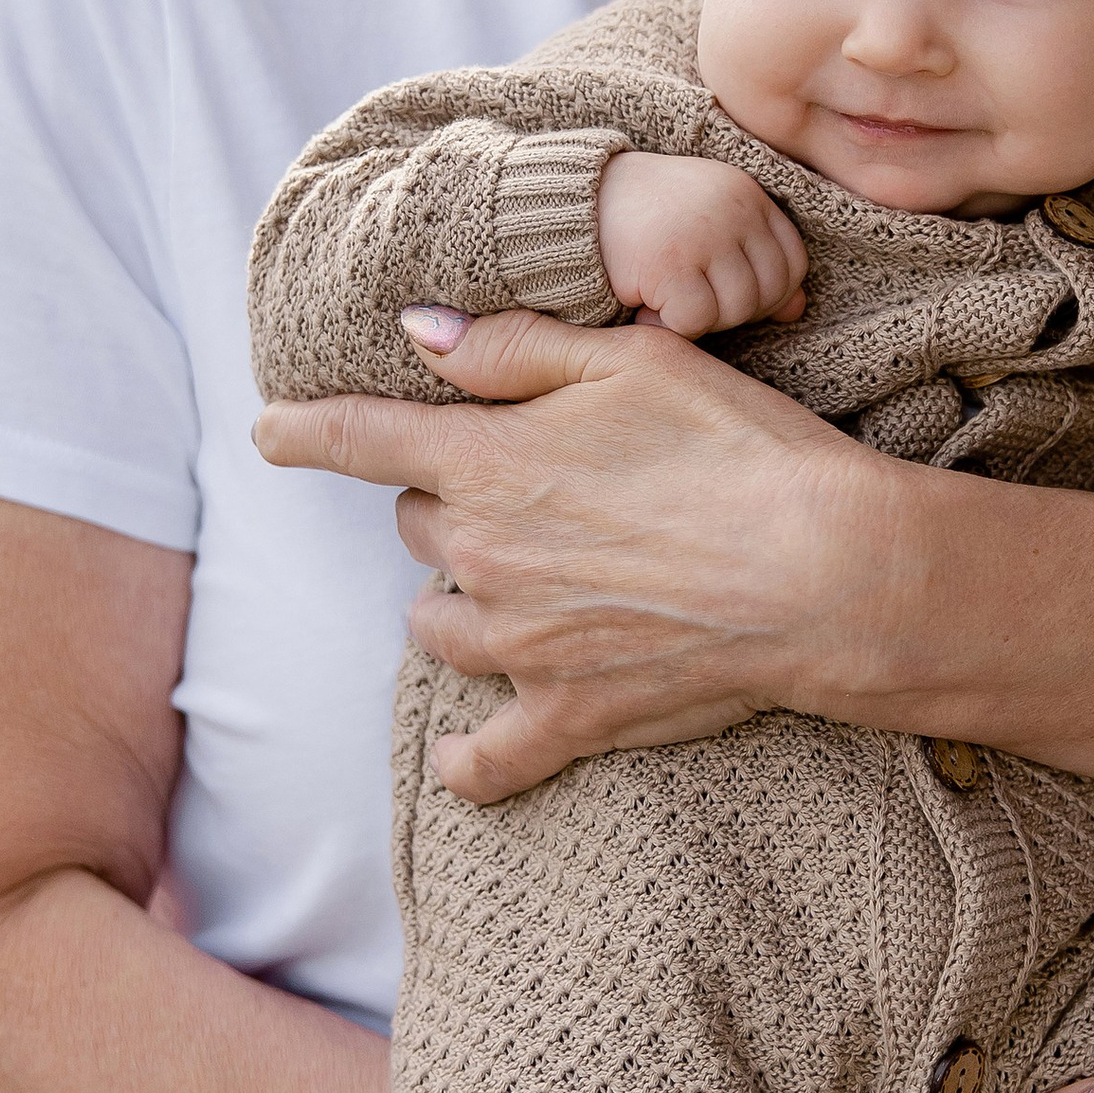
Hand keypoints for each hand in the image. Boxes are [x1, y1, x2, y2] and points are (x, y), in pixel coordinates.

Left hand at [255, 307, 888, 801]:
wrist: (825, 570)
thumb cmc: (738, 448)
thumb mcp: (628, 361)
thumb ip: (510, 348)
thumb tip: (417, 333)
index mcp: (488, 462)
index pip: (361, 439)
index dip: (305, 431)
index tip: (268, 432)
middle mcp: (484, 556)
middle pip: (418, 528)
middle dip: (450, 505)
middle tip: (528, 489)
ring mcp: (521, 645)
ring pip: (437, 624)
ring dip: (457, 603)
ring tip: (512, 588)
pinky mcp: (569, 714)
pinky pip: (486, 758)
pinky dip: (467, 759)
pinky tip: (459, 759)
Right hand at [596, 150, 807, 336]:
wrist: (575, 202)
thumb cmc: (647, 219)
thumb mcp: (709, 227)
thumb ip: (755, 261)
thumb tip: (798, 309)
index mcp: (748, 195)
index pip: (793, 263)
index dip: (767, 294)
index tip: (723, 293)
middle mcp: (734, 209)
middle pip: (768, 292)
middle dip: (731, 311)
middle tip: (688, 299)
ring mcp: (704, 235)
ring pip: (736, 310)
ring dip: (700, 320)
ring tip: (666, 301)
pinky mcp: (671, 263)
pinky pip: (696, 321)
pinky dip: (669, 327)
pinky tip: (645, 310)